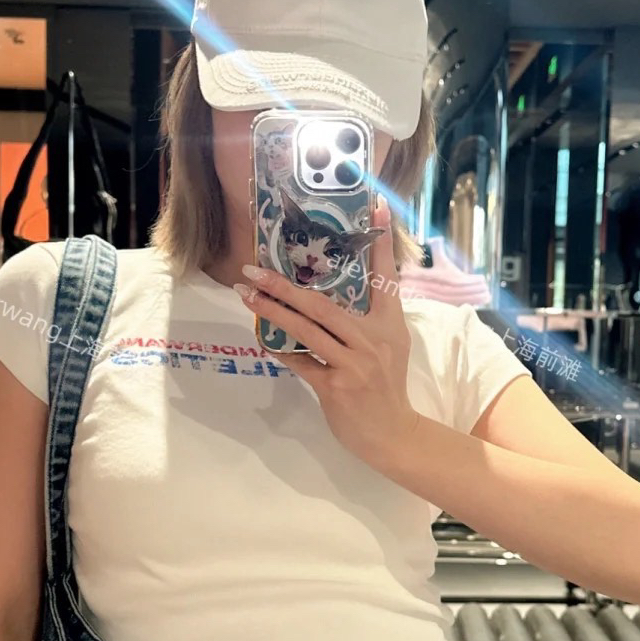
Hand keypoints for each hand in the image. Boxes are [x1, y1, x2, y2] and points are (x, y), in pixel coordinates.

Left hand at [238, 195, 424, 474]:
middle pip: (323, 303)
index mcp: (389, 324)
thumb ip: (365, 322)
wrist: (393, 434)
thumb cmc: (386, 387)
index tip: (375, 206)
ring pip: (306, 329)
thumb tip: (327, 296)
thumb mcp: (388, 347)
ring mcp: (354, 363)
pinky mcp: (336, 386)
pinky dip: (280, 349)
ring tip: (246, 295)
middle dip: (284, 284)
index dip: (380, 243)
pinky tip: (261, 338)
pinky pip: (300, 362)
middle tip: (255, 268)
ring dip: (272, 311)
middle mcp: (373, 339)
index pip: (385, 277)